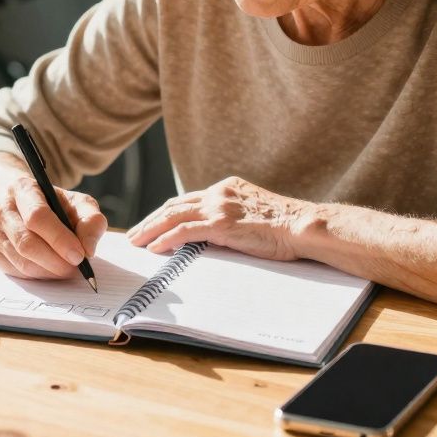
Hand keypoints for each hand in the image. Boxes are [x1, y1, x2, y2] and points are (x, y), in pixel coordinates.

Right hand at [0, 152, 107, 279]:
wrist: (23, 205)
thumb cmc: (54, 205)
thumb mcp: (77, 203)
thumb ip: (90, 220)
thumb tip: (88, 249)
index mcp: (22, 188)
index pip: (37, 216)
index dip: (59, 239)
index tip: (80, 255)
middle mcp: (1, 208)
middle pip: (27, 242)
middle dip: (56, 260)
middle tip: (76, 268)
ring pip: (22, 261)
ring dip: (50, 271)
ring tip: (68, 268)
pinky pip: (18, 272)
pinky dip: (40, 275)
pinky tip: (52, 268)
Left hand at [127, 177, 304, 260]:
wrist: (302, 226)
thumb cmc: (284, 227)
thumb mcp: (252, 215)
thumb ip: (230, 218)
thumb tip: (210, 235)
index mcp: (226, 188)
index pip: (187, 200)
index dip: (166, 213)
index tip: (152, 224)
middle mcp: (219, 192)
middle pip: (174, 205)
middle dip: (151, 220)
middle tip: (134, 234)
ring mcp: (219, 206)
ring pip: (173, 216)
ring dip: (151, 230)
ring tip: (136, 242)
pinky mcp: (221, 224)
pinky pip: (184, 231)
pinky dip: (166, 239)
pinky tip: (154, 248)